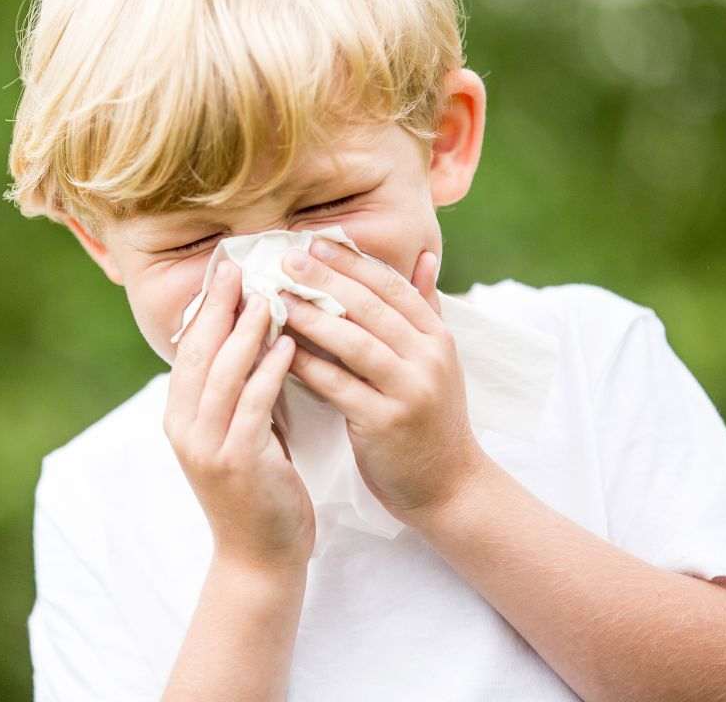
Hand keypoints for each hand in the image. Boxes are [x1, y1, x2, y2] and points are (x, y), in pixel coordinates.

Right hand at [165, 261, 314, 571]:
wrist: (260, 557)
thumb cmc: (259, 489)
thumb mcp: (241, 432)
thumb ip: (240, 390)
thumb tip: (256, 336)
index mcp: (180, 416)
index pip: (188, 347)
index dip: (206, 306)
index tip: (226, 267)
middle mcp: (184, 427)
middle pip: (198, 351)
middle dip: (219, 305)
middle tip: (240, 265)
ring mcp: (206, 446)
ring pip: (222, 373)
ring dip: (246, 330)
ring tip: (270, 295)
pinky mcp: (236, 463)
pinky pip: (252, 405)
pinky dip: (268, 371)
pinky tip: (288, 345)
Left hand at [278, 243, 485, 524]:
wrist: (449, 485)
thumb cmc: (431, 419)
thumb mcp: (437, 360)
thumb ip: (426, 308)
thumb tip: (424, 257)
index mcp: (437, 336)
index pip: (392, 286)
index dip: (352, 261)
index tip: (315, 241)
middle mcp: (428, 357)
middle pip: (371, 307)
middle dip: (326, 279)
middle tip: (286, 259)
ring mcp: (409, 390)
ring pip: (354, 342)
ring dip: (312, 317)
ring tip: (276, 298)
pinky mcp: (385, 423)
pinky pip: (339, 386)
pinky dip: (308, 366)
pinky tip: (279, 350)